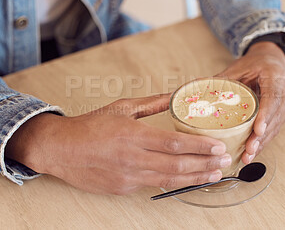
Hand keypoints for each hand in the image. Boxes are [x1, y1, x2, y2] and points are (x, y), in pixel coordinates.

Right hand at [5, 94, 230, 194]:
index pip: (175, 144)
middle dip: (205, 164)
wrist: (61, 149)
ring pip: (169, 180)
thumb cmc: (91, 126)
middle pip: (177, 165)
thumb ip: (151, 103)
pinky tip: (186, 178)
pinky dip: (173, 182)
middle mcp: (132, 158)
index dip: (201, 147)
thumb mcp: (121, 108)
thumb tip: (175, 95)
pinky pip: (152, 186)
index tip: (219, 147)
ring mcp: (127, 177)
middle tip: (224, 162)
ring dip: (195, 178)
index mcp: (133, 135)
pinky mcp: (123, 188)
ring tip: (213, 175)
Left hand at [217, 42, 284, 163]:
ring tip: (247, 157)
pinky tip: (251, 153)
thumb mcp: (240, 66)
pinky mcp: (281, 116)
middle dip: (261, 137)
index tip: (258, 130)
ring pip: (274, 129)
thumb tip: (197, 87)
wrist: (274, 61)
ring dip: (261, 144)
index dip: (265, 116)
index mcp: (276, 79)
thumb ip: (223, 78)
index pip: (273, 99)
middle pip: (274, 119)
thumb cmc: (257, 63)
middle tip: (248, 150)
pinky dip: (261, 142)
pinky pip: (272, 131)